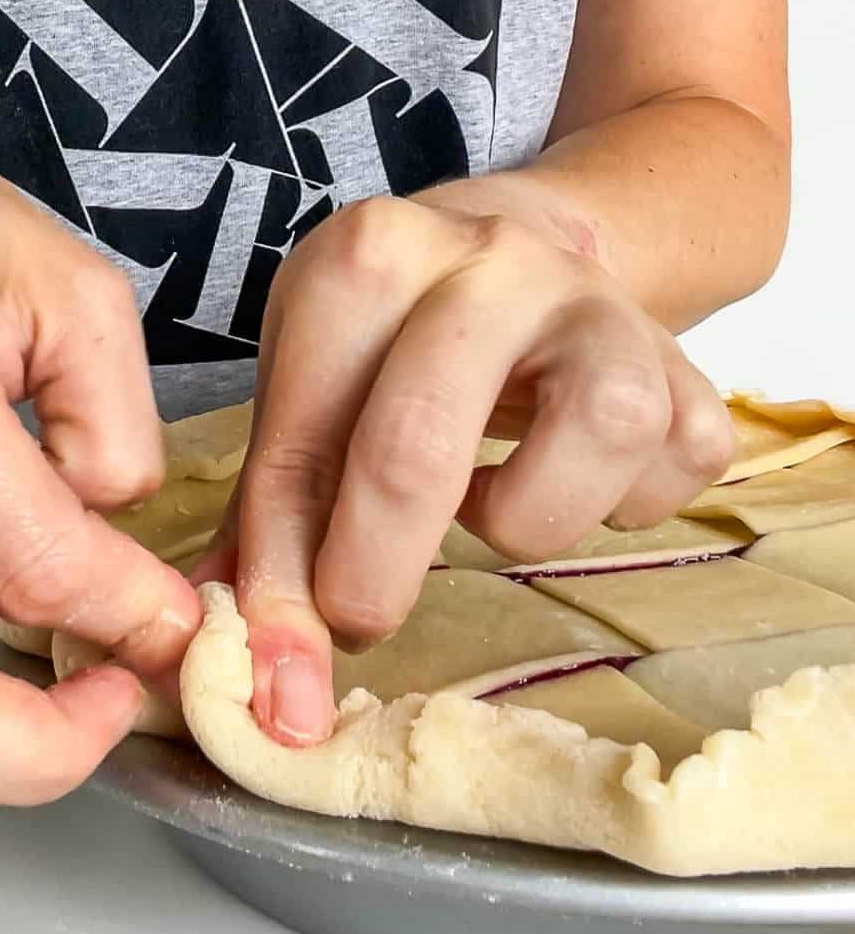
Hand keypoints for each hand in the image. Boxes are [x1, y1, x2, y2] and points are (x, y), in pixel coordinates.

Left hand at [195, 187, 734, 745]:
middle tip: (361, 620)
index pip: (305, 439)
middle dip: (376, 569)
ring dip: (531, 517)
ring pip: (598, 432)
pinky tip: (573, 481)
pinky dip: (626, 506)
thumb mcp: (314, 386)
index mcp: (370, 259)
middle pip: (420, 441)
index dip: (281, 577)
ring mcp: (599, 304)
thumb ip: (278, 513)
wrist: (524, 248)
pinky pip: (681, 460)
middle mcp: (487, 264)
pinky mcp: (682, 358)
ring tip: (491, 505)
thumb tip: (251, 665)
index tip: (281, 684)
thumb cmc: (395, 339)